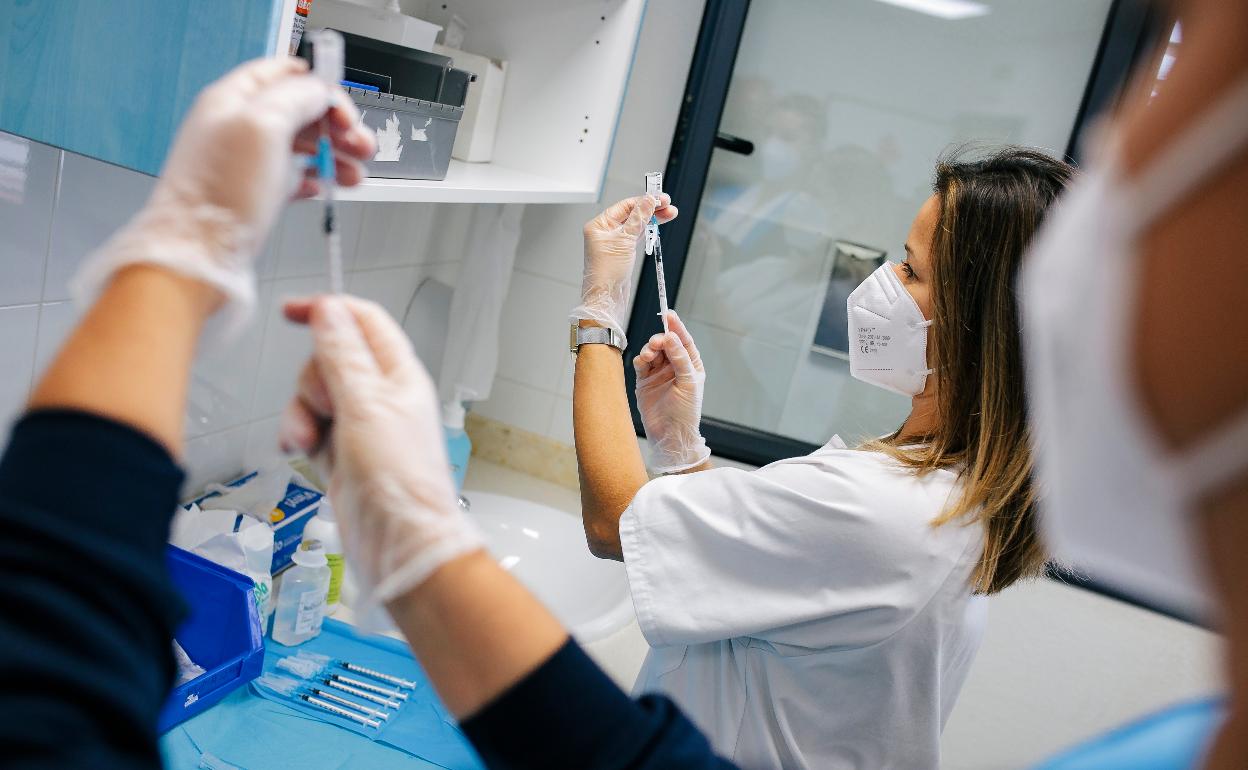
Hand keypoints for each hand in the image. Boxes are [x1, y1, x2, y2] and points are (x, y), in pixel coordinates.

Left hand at [70, 57, 375, 341]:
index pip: (283, 72)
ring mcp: (243, 161)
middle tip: (361, 145)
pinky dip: (313, 178)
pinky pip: (290, 176)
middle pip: (298, 110)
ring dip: (333, 154)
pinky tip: (323, 187)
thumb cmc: (218, 196)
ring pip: (299, 144)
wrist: (195, 256)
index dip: (320, 85)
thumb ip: (295, 97)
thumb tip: (319, 90)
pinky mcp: (250, 192)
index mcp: (233, 100)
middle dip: (335, 125)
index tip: (345, 109)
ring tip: (353, 174)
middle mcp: (237, 126)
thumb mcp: (262, 127)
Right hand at [278, 296, 481, 610]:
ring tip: (308, 439)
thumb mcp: (365, 406)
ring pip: (314, 394)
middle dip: (312, 379)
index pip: (364, 322)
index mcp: (399, 375)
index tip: (293, 311)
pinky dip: (299, 434)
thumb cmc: (397, 479)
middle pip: (330, 358)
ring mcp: (361, 424)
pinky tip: (299, 451)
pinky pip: (309, 426)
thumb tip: (329, 310)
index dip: (330, 310)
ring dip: (301, 412)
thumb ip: (343, 356)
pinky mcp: (341, 452)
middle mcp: (382, 395)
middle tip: (324, 407)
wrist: (398, 541)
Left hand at [570, 194, 677, 340]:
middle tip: (668, 204)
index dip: (643, 201)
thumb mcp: (625, 241)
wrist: (607, 298)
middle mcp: (605, 231)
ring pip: (636, 225)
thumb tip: (648, 200)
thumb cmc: (607, 273)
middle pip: (631, 214)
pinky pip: (637, 236)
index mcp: (599, 225)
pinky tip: (659, 225)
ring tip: (670, 213)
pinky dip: (648, 231)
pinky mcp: (623, 252)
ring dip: (652, 219)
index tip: (659, 198)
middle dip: (651, 209)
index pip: (624, 206)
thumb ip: (638, 219)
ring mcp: (614, 242)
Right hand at [634, 310, 709, 473]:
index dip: (676, 326)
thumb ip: (680, 358)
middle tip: (657, 343)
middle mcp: (674, 366)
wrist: (670, 435)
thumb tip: (671, 336)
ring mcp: (658, 373)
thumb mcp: (688, 382)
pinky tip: (643, 362)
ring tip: (649, 355)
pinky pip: (641, 363)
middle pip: (666, 343)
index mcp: (690, 365)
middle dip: (660, 339)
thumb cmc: (685, 412)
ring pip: (652, 351)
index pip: (683, 340)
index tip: (668, 314)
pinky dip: (641, 359)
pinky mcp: (644, 381)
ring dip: (650, 349)